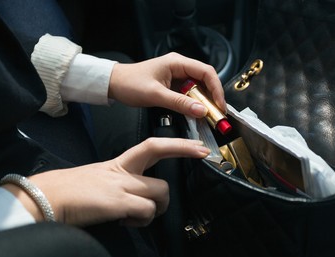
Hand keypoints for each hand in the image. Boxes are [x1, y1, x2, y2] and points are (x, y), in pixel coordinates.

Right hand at [2, 138, 209, 226]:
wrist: (45, 196)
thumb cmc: (71, 190)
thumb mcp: (100, 179)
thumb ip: (122, 184)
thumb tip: (138, 199)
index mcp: (119, 164)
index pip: (152, 146)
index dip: (177, 145)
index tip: (196, 145)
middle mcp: (124, 171)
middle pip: (161, 165)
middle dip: (182, 159)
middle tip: (201, 156)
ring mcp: (122, 185)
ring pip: (160, 193)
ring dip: (155, 208)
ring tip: (138, 214)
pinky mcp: (118, 202)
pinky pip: (146, 210)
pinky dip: (141, 219)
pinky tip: (127, 220)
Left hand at [108, 52, 225, 117]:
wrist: (114, 84)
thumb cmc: (130, 83)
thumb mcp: (156, 95)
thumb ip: (179, 103)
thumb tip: (201, 110)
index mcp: (177, 63)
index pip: (206, 72)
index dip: (216, 89)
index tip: (219, 105)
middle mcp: (179, 67)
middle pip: (205, 81)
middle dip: (212, 97)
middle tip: (216, 114)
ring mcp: (177, 76)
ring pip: (198, 89)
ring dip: (204, 102)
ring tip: (208, 116)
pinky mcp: (173, 86)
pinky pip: (189, 94)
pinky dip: (194, 104)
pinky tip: (195, 113)